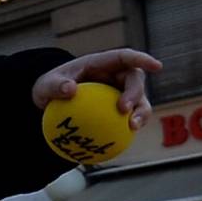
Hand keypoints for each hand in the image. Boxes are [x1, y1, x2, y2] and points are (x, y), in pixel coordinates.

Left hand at [31, 48, 159, 130]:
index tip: (157, 66)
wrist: (49, 103)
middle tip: (124, 109)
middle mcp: (114, 77)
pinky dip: (128, 130)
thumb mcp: (45, 85)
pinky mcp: (117, 112)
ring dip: (141, 114)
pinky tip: (122, 143)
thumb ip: (55, 85)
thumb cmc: (48, 88)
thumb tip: (70, 89)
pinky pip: (127, 120)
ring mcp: (118, 94)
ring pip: (139, 102)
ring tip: (132, 127)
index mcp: (101, 63)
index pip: (124, 57)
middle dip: (136, 93)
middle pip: (135, 80)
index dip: (143, 59)